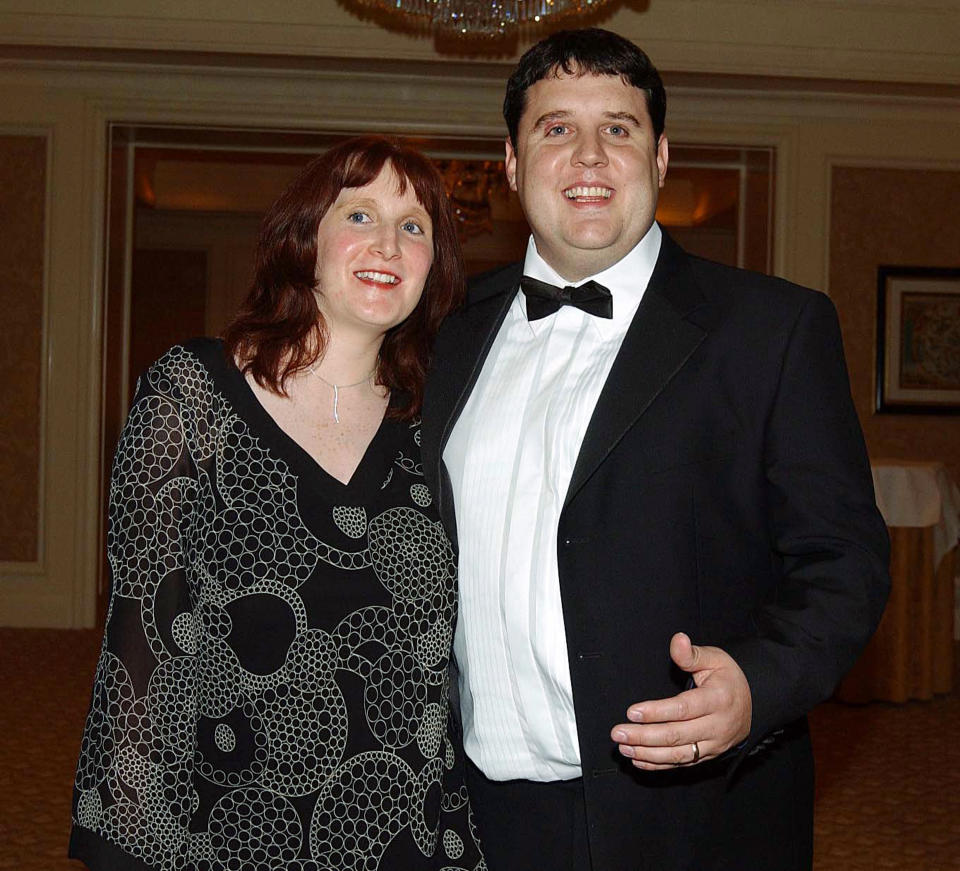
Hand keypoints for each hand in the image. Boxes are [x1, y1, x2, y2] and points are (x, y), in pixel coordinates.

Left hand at [610, 632, 751, 769]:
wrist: (754, 704)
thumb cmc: (728, 678)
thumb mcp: (715, 659)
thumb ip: (691, 654)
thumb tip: (678, 639)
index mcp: (718, 699)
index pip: (683, 709)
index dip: (656, 712)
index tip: (631, 712)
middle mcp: (717, 726)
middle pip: (676, 735)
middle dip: (644, 736)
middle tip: (618, 733)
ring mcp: (714, 744)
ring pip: (678, 755)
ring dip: (647, 753)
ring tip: (624, 748)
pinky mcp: (709, 755)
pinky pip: (682, 764)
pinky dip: (659, 765)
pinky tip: (639, 760)